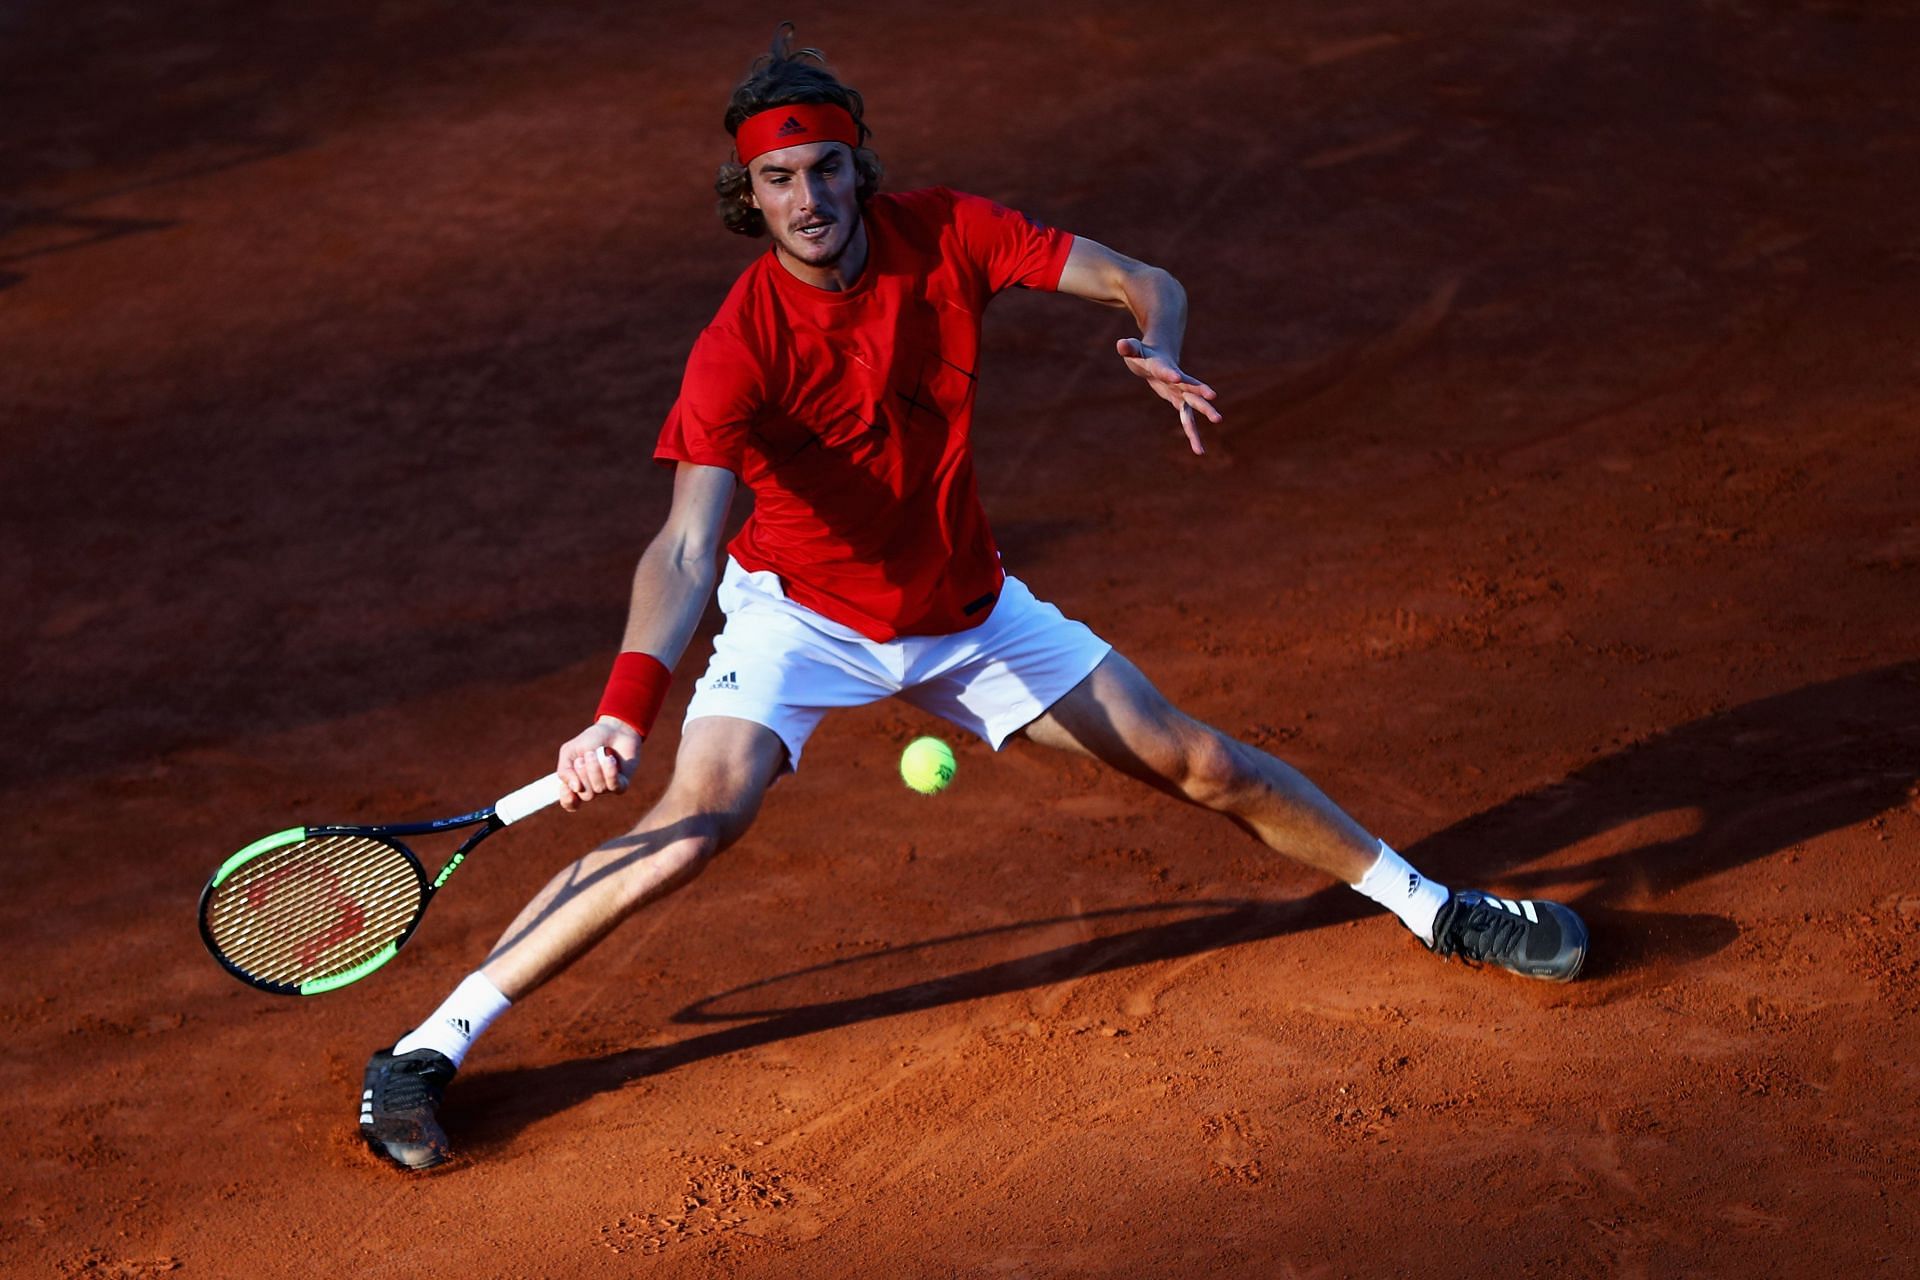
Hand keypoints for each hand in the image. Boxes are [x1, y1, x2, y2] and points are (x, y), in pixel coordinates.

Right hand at [555, 716, 641, 810]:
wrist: (614, 728)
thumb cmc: (590, 740)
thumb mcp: (570, 751)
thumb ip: (564, 770)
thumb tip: (575, 788)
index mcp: (577, 783)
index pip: (570, 803)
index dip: (567, 798)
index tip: (565, 786)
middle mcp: (592, 788)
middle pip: (586, 795)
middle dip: (583, 775)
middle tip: (584, 757)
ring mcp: (608, 787)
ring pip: (599, 789)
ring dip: (595, 769)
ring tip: (594, 753)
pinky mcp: (623, 783)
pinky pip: (615, 786)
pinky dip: (610, 772)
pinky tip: (609, 759)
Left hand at [1116, 338, 1220, 454]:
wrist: (1160, 356)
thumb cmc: (1144, 355)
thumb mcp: (1134, 351)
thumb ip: (1128, 348)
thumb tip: (1120, 344)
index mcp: (1162, 367)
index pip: (1165, 370)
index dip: (1169, 373)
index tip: (1176, 377)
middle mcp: (1176, 380)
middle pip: (1189, 386)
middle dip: (1200, 392)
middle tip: (1213, 397)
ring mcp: (1180, 392)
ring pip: (1193, 405)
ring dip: (1205, 412)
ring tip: (1219, 420)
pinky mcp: (1180, 402)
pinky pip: (1187, 420)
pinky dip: (1193, 434)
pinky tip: (1199, 451)